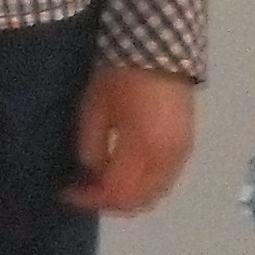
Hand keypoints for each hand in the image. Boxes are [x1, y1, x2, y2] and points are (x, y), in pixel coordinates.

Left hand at [68, 63, 195, 214]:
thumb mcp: (94, 110)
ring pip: (156, 193)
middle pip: (140, 200)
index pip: (116, 192)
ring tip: (105, 184)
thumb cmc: (120, 78)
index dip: (90, 198)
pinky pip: (166, 180)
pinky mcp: (186, 146)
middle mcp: (167, 158)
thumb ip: (91, 147)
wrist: (160, 52)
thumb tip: (90, 171)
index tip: (68, 191)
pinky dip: (145, 185)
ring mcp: (181, 154)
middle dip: (110, 202)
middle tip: (85, 191)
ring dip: (129, 196)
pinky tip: (127, 172)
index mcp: (143, 148)